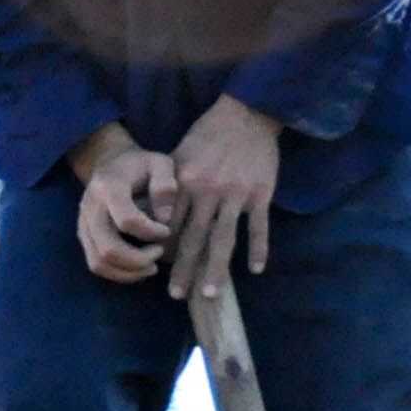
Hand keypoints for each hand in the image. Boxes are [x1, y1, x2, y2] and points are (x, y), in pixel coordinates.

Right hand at [71, 127, 175, 284]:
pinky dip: (119, 273)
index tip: (168, 230)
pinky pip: (96, 264)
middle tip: (160, 252)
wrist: (110, 162)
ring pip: (99, 262)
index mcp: (108, 187)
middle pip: (108, 248)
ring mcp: (83, 224)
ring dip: (128, 272)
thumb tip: (165, 219)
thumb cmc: (141, 165)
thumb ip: (166, 185)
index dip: (151, 232)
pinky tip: (140, 267)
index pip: (127, 220)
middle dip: (139, 260)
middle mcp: (90, 207)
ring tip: (151, 266)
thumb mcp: (160, 163)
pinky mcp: (83, 236)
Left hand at [160, 96, 282, 300]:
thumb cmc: (207, 136)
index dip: (162, 249)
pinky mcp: (261, 194)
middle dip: (184, 269)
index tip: (154, 271)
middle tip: (176, 295)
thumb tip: (149, 214)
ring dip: (217, 268)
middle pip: (193, 238)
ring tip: (210, 292)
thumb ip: (167, 186)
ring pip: (224, 239)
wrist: (245, 115)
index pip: (169, 225)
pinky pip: (259, 227)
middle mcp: (208, 192)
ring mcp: (236, 195)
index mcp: (184, 183)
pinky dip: (258, 249)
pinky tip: (255, 270)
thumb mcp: (178, 155)